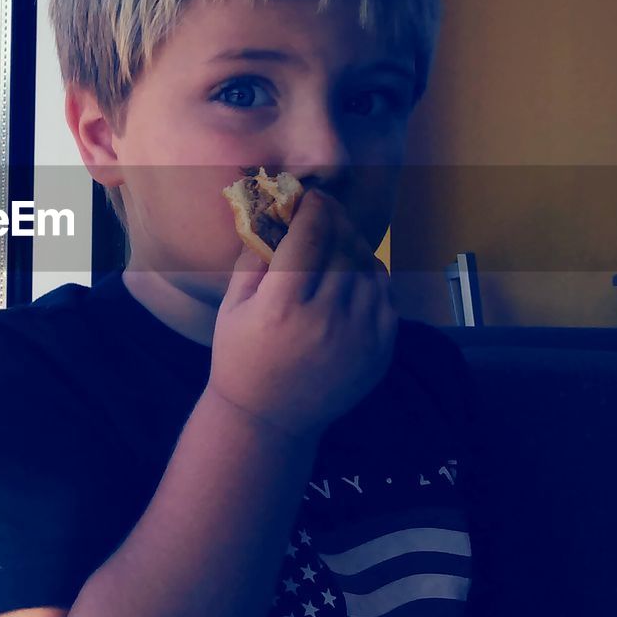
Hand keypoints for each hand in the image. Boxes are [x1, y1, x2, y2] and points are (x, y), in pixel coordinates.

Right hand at [208, 190, 398, 440]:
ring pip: (369, 267)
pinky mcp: (381, 349)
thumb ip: (253, 258)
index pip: (310, 235)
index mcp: (283, 306)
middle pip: (343, 246)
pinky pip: (385, 295)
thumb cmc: (241, 358)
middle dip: (335, 219)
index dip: (313, 207)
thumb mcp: (231, 306)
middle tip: (326, 209)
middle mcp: (327, 318)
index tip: (310, 196)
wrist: (270, 420)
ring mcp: (360, 336)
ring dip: (355, 245)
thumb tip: (274, 214)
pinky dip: (372, 277)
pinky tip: (354, 274)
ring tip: (339, 240)